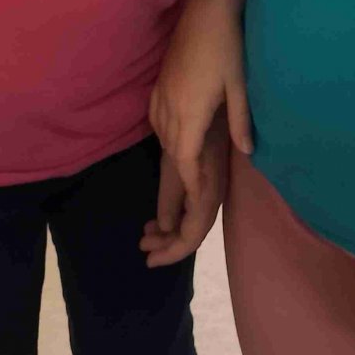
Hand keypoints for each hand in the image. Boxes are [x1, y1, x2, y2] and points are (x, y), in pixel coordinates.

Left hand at [140, 120, 228, 267]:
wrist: (211, 93)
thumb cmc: (193, 126)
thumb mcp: (172, 163)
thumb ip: (170, 196)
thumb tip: (165, 227)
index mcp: (206, 194)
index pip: (192, 236)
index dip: (172, 252)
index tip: (149, 260)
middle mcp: (212, 193)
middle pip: (192, 232)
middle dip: (167, 244)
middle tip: (142, 246)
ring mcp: (210, 185)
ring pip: (191, 220)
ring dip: (169, 231)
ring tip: (146, 234)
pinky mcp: (206, 176)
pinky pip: (191, 207)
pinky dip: (174, 216)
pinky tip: (159, 216)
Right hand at [150, 0, 251, 206]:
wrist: (207, 7)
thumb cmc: (228, 44)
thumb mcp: (239, 84)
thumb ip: (241, 121)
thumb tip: (247, 152)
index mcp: (191, 111)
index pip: (186, 159)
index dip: (191, 183)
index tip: (197, 202)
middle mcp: (171, 106)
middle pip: (172, 151)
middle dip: (181, 175)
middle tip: (192, 194)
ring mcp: (162, 93)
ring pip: (162, 135)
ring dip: (174, 153)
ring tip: (186, 169)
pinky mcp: (160, 81)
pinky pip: (157, 117)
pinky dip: (165, 133)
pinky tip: (175, 133)